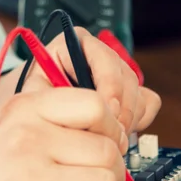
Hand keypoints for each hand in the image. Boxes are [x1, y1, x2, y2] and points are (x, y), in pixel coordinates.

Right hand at [0, 87, 127, 180]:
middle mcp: (29, 137)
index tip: (109, 137)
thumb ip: (62, 113)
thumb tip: (115, 127)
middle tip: (95, 170)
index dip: (112, 125)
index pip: (97, 105)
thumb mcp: (16, 115)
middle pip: (107, 150)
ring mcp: (29, 177)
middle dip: (110, 165)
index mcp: (29, 106)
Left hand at [16, 27, 160, 133]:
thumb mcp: (34, 92)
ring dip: (129, 117)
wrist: (35, 104)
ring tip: (111, 138)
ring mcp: (115, 72)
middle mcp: (98, 53)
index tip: (107, 110)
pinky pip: (147, 101)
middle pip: (125, 76)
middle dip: (121, 108)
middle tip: (111, 133)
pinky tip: (120, 131)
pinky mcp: (127, 90)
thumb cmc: (33, 96)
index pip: (103, 58)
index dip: (109, 85)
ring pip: (138, 91)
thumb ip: (52, 96)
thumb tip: (76, 105)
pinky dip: (139, 119)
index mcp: (74, 43)